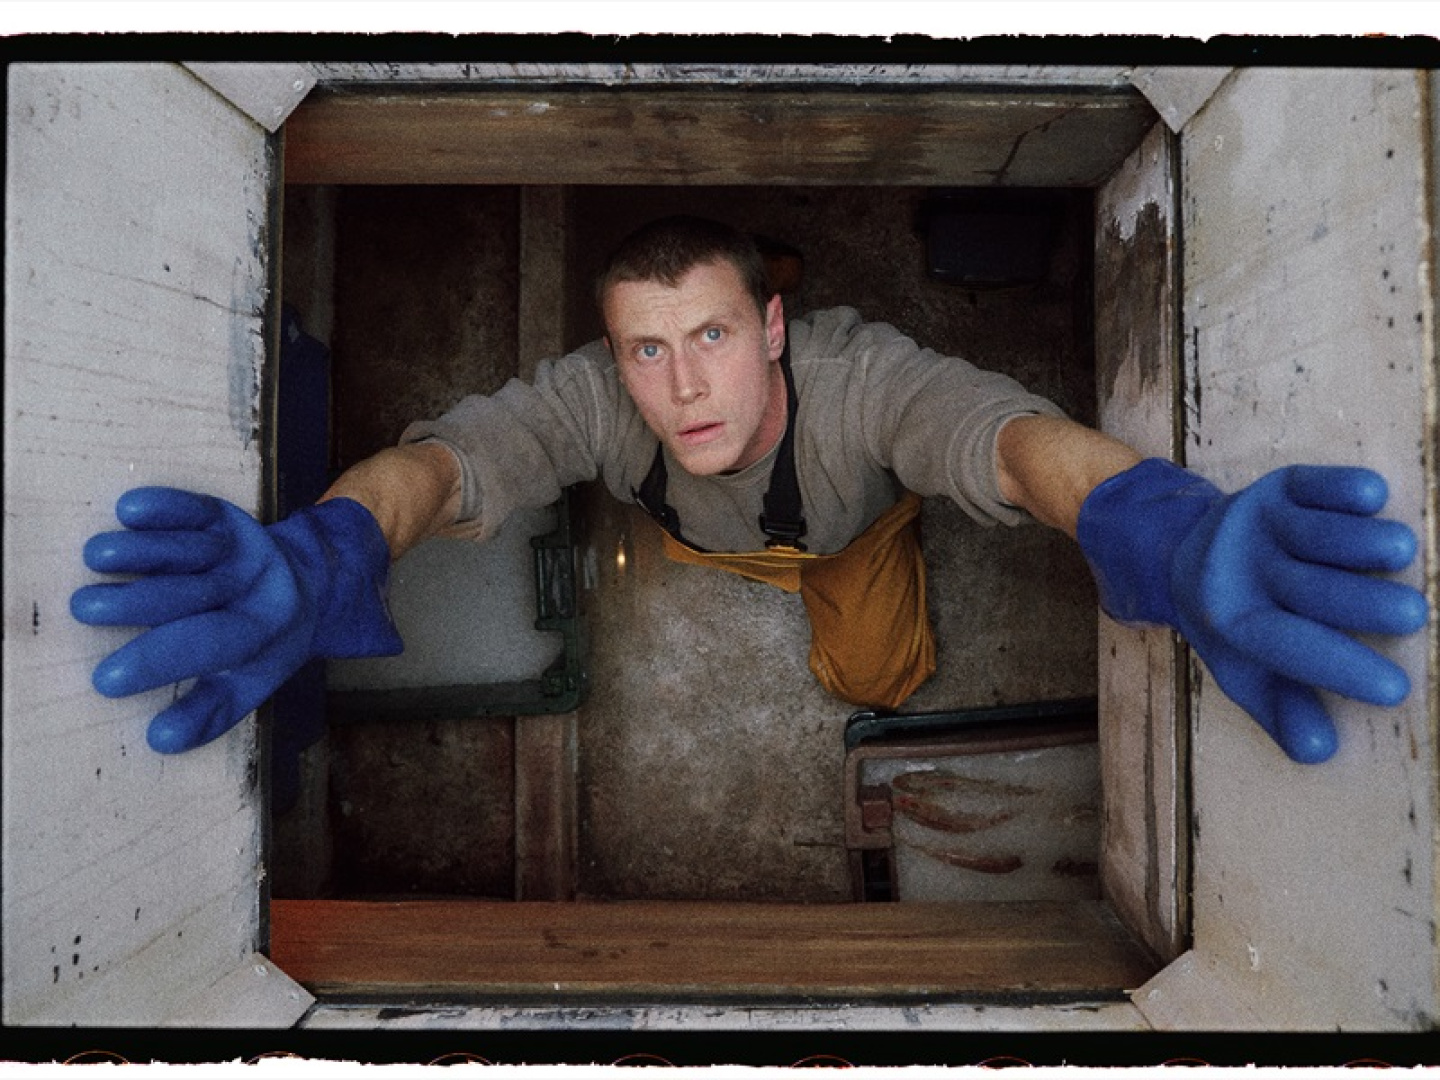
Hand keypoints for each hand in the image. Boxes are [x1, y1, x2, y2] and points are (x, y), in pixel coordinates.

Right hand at [72, 488, 401, 753]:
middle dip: (137, 600)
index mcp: (262, 631)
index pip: (208, 645)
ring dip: (142, 548)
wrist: (310, 582)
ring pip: (190, 547)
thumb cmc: (263, 642)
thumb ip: (209, 712)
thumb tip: (161, 740)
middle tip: (84, 609)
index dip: (158, 662)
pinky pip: (195, 509)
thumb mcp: (249, 682)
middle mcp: (254, 586)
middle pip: (192, 593)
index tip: (105, 681)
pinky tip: (129, 509)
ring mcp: (240, 548)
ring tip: (96, 557)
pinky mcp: (224, 518)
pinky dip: (166, 506)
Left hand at [1078, 460, 1426, 762]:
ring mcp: (1256, 525)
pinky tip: (1371, 495)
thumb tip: (1318, 752)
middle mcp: (1240, 572)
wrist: (1184, 552)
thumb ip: (1282, 710)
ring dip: (1355, 541)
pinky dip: (1338, 488)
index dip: (1339, 668)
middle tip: (1412, 616)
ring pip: (1309, 534)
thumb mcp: (1246, 670)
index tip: (1396, 690)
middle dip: (1359, 603)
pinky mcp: (1276, 489)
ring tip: (1401, 552)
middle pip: (1305, 589)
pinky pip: (1309, 485)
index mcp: (1231, 622)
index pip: (1287, 647)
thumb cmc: (1237, 622)